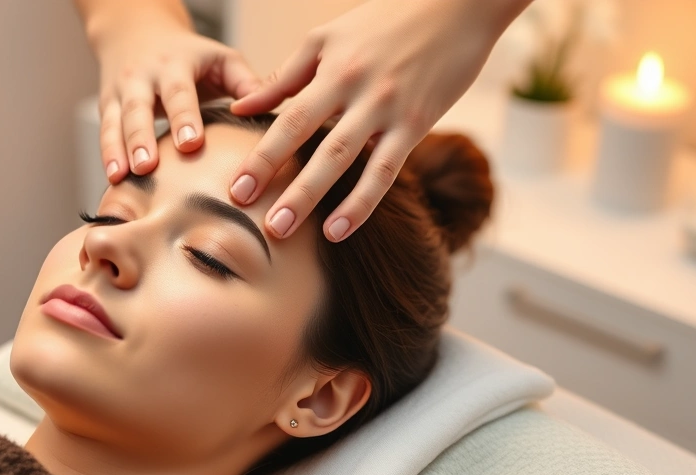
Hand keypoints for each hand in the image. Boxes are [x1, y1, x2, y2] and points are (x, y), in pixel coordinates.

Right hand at [94, 24, 259, 182]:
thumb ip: (245, 82)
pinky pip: (105, 132)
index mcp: (175, 65)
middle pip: (139, 108)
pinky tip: (113, 178)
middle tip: (148, 166)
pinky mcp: (108, 107)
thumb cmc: (190, 55)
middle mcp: (143, 76)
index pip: (179, 93)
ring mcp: (121, 92)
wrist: (137, 32)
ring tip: (122, 177)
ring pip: (116, 122)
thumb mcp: (220, 58)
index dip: (184, 118)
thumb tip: (268, 108)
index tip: (191, 144)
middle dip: (142, 138)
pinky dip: (107, 155)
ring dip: (118, 150)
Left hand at [228, 0, 524, 241]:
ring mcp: (390, 109)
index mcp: (332, 69)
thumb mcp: (327, 39)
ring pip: (346, 160)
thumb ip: (285, 77)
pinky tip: (339, 230)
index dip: (262, 155)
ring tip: (285, 231)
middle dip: (283, 184)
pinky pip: (387, 170)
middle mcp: (358, 90)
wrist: (458, 4)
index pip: (289, 118)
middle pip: (313, 143)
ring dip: (314, 198)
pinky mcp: (418, 124)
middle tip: (257, 223)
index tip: (237, 188)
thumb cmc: (385, 20)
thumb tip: (241, 107)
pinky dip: (362, 202)